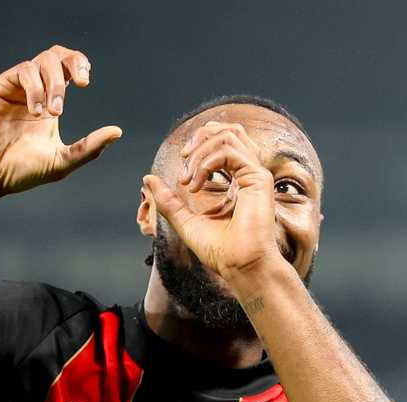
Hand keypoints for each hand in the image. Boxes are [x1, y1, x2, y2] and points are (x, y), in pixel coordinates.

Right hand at [0, 45, 122, 194]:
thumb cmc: (21, 172)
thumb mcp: (63, 161)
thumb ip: (90, 147)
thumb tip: (118, 131)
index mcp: (50, 102)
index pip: (68, 69)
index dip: (79, 64)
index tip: (86, 80)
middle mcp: (33, 91)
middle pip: (57, 56)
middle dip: (73, 65)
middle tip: (82, 84)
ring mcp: (15, 88)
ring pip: (41, 61)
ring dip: (54, 84)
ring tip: (53, 112)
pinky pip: (23, 71)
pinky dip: (35, 88)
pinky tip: (34, 111)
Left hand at [142, 121, 285, 282]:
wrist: (239, 266)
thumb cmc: (220, 250)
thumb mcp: (185, 220)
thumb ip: (169, 200)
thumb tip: (148, 179)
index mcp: (237, 181)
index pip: (223, 143)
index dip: (198, 146)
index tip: (182, 175)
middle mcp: (248, 174)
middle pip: (228, 130)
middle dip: (199, 138)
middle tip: (184, 160)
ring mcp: (255, 174)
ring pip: (228, 135)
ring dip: (199, 153)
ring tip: (188, 179)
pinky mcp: (258, 178)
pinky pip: (228, 151)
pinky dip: (205, 163)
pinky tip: (196, 185)